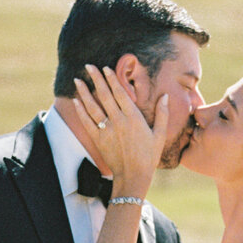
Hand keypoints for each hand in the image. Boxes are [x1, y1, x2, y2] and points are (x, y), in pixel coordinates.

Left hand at [73, 65, 167, 195]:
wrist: (133, 177)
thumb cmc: (148, 156)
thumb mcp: (159, 135)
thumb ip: (162, 114)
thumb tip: (165, 96)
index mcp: (134, 118)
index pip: (120, 93)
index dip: (112, 79)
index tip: (105, 68)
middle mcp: (119, 121)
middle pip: (105, 95)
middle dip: (96, 79)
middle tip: (88, 66)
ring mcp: (107, 131)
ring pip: (93, 107)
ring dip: (84, 92)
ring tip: (77, 80)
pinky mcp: (98, 140)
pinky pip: (87, 122)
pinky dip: (81, 111)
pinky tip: (76, 101)